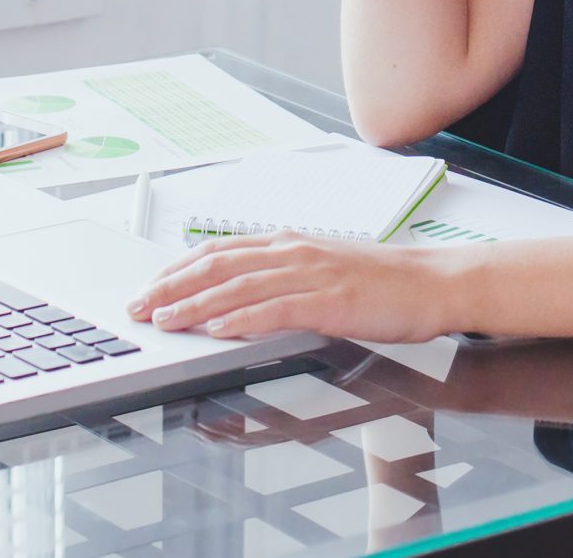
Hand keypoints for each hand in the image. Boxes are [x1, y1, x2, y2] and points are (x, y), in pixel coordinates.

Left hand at [128, 231, 456, 343]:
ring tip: (164, 320)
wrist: (433, 283)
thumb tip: (238, 293)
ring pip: (239, 287)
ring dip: (195, 305)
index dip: (177, 270)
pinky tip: (218, 330)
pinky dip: (242, 319)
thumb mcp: (323, 270)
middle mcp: (294, 252)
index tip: (148, 287)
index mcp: (290, 243)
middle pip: (219, 265)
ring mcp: (312, 275)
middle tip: (139, 307)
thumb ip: (281, 277)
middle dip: (172, 287)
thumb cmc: (383, 281)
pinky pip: (276, 309)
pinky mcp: (330, 302)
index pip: (219, 252)